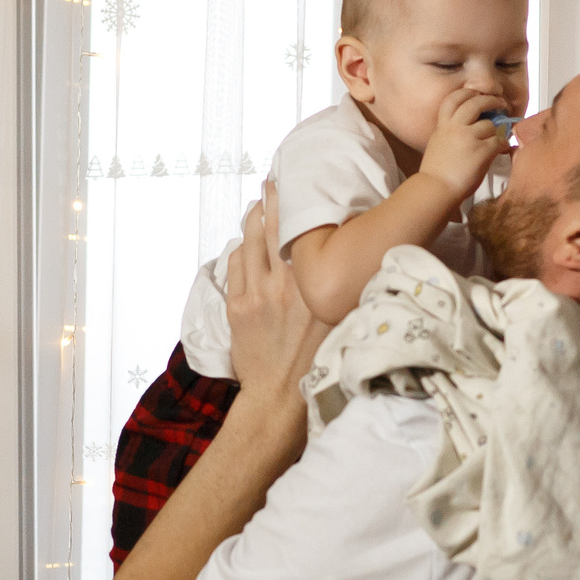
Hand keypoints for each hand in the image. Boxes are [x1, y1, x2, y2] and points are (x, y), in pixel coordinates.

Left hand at [224, 182, 332, 396]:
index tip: (295, 183)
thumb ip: (337, 286)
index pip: (303, 231)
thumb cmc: (318, 361)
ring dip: (253, 220)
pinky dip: (242, 250)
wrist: (281, 397)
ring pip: (250, 242)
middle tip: (272, 181)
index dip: (295, 202)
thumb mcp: (341, 319)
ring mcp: (258, 294)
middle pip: (273, 227)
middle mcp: (286, 284)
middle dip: (271, 199)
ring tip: (258, 207)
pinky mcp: (238, 307)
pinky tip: (247, 245)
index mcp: (316, 286)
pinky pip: (236, 265)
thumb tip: (343, 257)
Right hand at [416, 86, 512, 201]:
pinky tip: (503, 149)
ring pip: (490, 124)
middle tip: (500, 104)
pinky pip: (499, 141)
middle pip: (475, 102)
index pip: (453, 99)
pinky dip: (503, 145)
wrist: (436, 189)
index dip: (466, 92)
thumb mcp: (438, 144)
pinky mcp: (482, 151)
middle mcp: (455, 127)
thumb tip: (466, 129)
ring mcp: (469, 138)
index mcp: (443, 126)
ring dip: (497, 131)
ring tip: (499, 137)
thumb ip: (449, 133)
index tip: (476, 94)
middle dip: (490, 100)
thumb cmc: (435, 173)